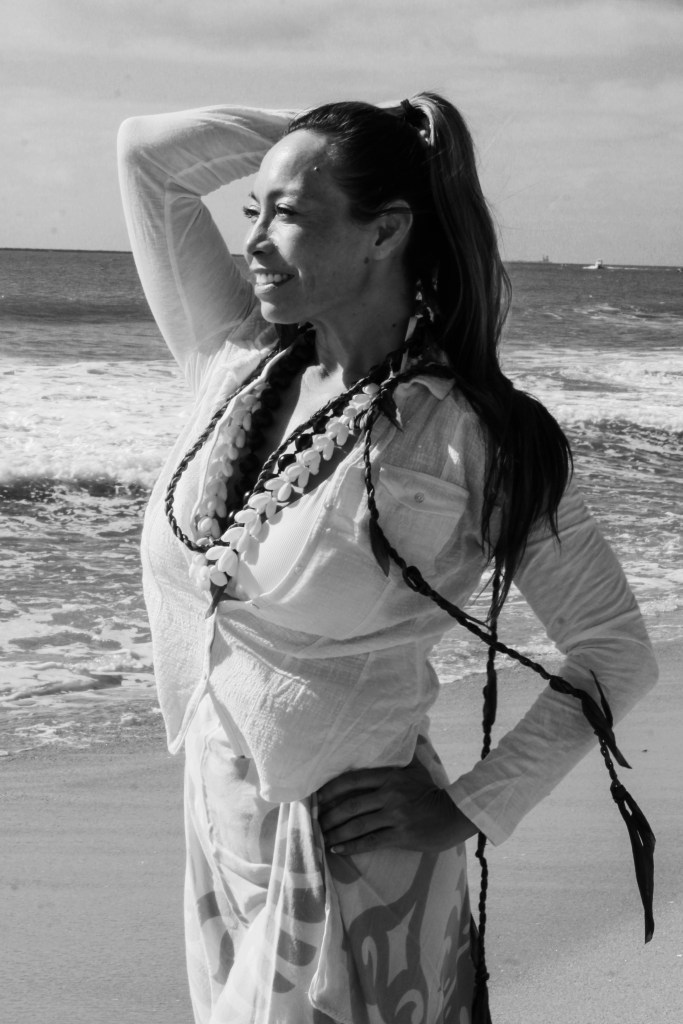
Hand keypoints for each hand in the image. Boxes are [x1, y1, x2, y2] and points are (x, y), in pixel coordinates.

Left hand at [316, 754, 476, 855]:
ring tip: (323, 837)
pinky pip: (370, 841)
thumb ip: (406, 750)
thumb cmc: (431, 791)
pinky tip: (337, 850)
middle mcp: (390, 794)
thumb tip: (408, 728)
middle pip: (351, 805)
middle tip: (316, 821)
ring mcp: (395, 816)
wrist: (453, 815)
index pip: (354, 780)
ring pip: (358, 825)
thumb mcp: (417, 767)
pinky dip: (351, 846)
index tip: (317, 797)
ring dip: (337, 833)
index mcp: (390, 776)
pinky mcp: (400, 835)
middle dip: (330, 815)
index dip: (332, 789)